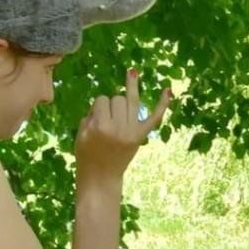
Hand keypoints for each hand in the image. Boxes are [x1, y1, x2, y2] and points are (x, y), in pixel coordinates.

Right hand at [74, 68, 171, 182]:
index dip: (98, 106)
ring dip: (128, 93)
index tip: (95, 118)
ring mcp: (132, 131)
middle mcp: (119, 127)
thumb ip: (91, 115)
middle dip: (111, 103)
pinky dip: (162, 104)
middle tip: (108, 118)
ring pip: (131, 102)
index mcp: (101, 126)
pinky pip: (154, 117)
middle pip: (118, 99)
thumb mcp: (81, 133)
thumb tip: (105, 102)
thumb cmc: (86, 155)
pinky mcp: (141, 136)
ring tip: (132, 72)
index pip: (101, 100)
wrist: (101, 176)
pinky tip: (167, 89)